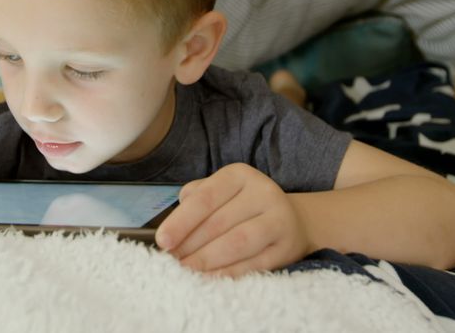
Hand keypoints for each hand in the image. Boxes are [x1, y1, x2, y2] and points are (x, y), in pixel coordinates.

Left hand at [155, 163, 312, 276]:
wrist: (292, 220)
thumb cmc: (243, 207)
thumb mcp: (221, 192)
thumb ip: (195, 200)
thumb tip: (171, 229)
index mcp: (239, 175)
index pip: (205, 198)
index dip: (181, 221)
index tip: (163, 241)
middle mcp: (262, 192)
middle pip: (218, 223)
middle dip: (190, 246)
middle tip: (170, 262)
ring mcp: (279, 218)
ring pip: (237, 243)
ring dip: (207, 261)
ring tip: (186, 271)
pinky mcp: (287, 246)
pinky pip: (254, 264)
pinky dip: (228, 273)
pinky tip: (209, 279)